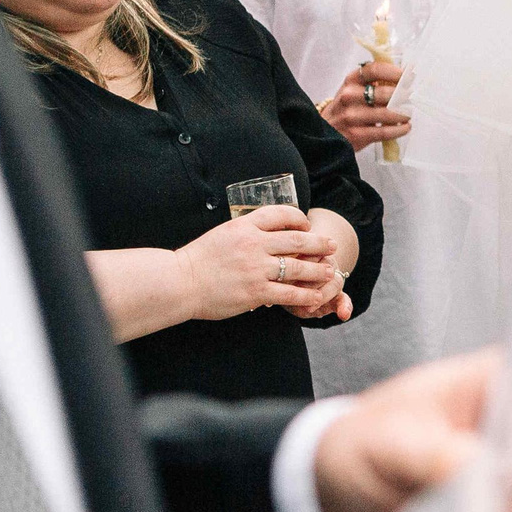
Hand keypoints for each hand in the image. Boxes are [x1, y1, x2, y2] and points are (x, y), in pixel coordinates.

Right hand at [172, 207, 339, 322]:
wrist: (179, 282)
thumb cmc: (198, 260)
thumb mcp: (222, 234)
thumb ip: (245, 234)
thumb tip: (267, 236)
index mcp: (244, 225)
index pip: (280, 214)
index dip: (298, 217)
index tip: (307, 223)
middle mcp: (253, 243)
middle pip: (296, 239)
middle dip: (318, 242)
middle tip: (331, 245)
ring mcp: (255, 268)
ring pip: (297, 267)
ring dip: (317, 270)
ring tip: (329, 272)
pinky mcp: (255, 291)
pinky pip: (288, 293)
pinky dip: (305, 295)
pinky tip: (315, 297)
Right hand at [321, 60, 411, 151]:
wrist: (327, 130)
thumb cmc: (348, 106)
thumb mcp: (355, 88)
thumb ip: (376, 81)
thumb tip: (407, 74)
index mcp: (351, 80)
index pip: (375, 69)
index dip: (395, 72)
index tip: (408, 77)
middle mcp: (349, 96)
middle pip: (385, 93)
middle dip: (404, 97)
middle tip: (411, 99)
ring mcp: (352, 116)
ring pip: (387, 113)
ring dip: (404, 114)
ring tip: (408, 114)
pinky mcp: (356, 134)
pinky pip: (384, 131)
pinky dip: (399, 130)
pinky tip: (405, 127)